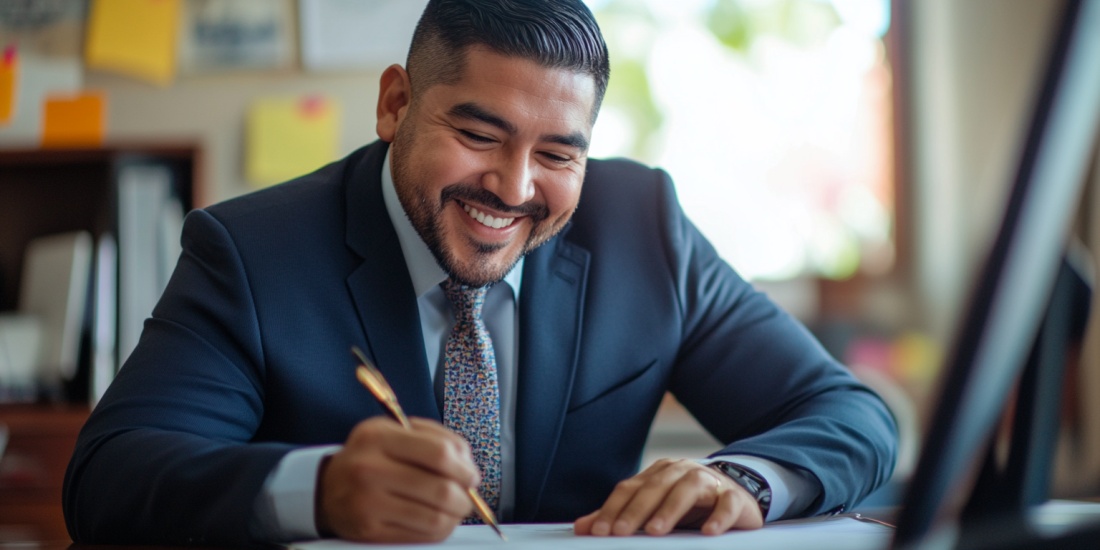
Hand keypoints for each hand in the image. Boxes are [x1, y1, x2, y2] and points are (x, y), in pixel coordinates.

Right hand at [316, 417, 478, 541]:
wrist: (327, 487)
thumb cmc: (371, 456)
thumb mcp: (394, 431)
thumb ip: (434, 438)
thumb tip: (467, 463)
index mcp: (378, 437)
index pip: (438, 454)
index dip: (464, 468)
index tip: (471, 475)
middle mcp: (369, 469)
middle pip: (440, 489)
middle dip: (465, 496)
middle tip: (468, 497)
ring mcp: (367, 503)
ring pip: (434, 517)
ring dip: (455, 516)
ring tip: (455, 509)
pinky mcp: (369, 531)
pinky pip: (421, 536)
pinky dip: (439, 530)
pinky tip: (437, 520)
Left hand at [573, 459, 763, 536]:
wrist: (737, 495)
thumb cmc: (688, 505)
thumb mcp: (653, 509)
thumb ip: (620, 517)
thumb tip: (582, 528)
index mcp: (659, 473)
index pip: (630, 488)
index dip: (613, 509)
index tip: (599, 532)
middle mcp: (682, 471)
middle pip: (656, 486)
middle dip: (636, 509)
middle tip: (620, 532)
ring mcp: (710, 481)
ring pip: (689, 488)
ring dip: (670, 509)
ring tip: (655, 531)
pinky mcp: (735, 497)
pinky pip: (727, 503)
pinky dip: (718, 517)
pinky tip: (708, 532)